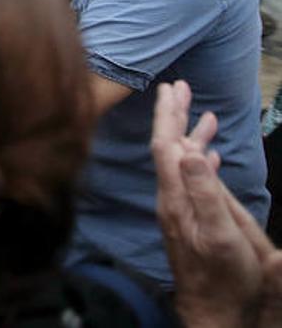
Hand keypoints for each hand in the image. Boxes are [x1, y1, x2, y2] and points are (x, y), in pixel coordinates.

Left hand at [153, 81, 281, 327]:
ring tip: (204, 113)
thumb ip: (207, 194)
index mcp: (177, 198)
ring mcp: (181, 209)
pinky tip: (209, 153)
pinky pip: (193, 180)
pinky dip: (202, 160)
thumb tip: (190, 152)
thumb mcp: (222, 235)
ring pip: (183, 164)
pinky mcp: (192, 220)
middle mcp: (173, 199)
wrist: (217, 311)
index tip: (171, 88)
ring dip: (192, 136)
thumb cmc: (226, 277)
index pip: (166, 147)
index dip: (168, 116)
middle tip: (179, 86)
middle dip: (174, 116)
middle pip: (169, 148)